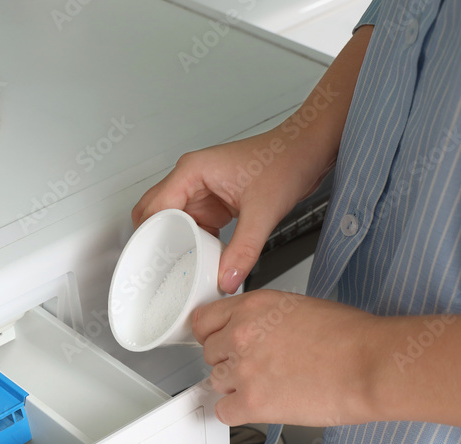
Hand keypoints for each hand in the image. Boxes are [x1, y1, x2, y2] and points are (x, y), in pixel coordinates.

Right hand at [131, 25, 374, 293]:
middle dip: (155, 242)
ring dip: (175, 244)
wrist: (309, 148)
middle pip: (152, 214)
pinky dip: (193, 244)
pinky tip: (202, 259)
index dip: (151, 237)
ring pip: (171, 223)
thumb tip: (227, 278)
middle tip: (163, 268)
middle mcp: (190, 178)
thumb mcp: (264, 211)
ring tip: (182, 267)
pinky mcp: (212, 202)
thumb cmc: (286, 158)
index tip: (155, 262)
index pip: (154, 208)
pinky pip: (192, 227)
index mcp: (191, 171)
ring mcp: (200, 191)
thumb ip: (244, 249)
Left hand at [191, 290, 379, 426]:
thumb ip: (264, 318)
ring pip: (215, 382)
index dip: (212, 334)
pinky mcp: (252, 402)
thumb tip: (251, 331)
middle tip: (257, 367)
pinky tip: (259, 407)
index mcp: (253, 307)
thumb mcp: (297, 307)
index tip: (219, 342)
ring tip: (268, 386)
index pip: (203, 320)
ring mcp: (243, 369)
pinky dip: (237, 412)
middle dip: (229, 361)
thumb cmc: (350, 338)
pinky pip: (223, 412)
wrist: (371, 365)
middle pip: (209, 353)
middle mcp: (241, 335)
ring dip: (236, 386)